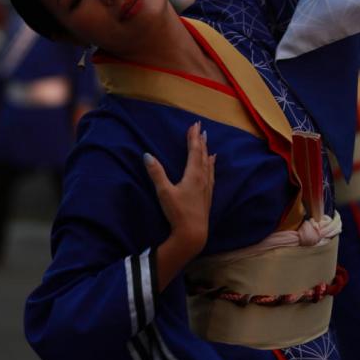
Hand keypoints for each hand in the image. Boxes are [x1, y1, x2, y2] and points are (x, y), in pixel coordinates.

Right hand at [144, 122, 215, 257]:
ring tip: (207, 142)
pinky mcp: (208, 196)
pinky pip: (211, 174)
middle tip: (200, 128)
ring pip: (208, 164)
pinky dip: (211, 165)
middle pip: (202, 155)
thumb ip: (156, 173)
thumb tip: (146, 155)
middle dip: (200, 141)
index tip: (194, 125)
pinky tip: (212, 165)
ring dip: (206, 152)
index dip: (193, 137)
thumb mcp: (164, 192)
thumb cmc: (178, 213)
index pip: (194, 151)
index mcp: (193, 174)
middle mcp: (202, 178)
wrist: (193, 234)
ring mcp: (207, 187)